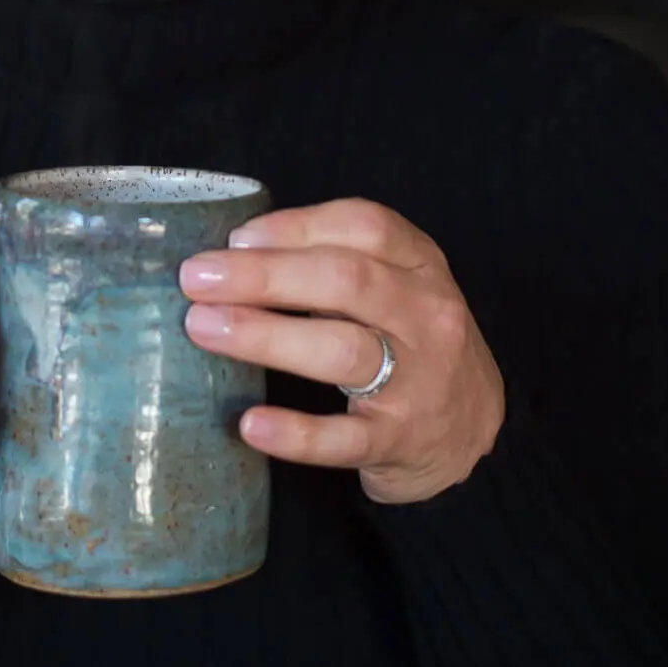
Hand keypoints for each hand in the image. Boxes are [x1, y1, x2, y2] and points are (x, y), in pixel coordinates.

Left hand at [179, 199, 505, 504]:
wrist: (471, 430)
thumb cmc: (410, 343)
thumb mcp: (394, 288)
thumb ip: (332, 265)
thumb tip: (233, 253)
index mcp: (420, 266)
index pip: (365, 227)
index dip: (295, 227)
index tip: (235, 238)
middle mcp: (426, 316)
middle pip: (346, 281)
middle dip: (264, 275)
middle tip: (196, 278)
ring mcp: (418, 380)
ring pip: (343, 350)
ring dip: (267, 336)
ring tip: (203, 328)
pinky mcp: (400, 440)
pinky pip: (346, 437)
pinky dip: (297, 432)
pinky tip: (250, 424)